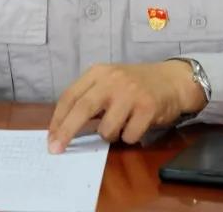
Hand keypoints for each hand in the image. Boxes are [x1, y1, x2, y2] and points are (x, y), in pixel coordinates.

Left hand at [47, 60, 205, 152]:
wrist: (172, 79)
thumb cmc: (135, 85)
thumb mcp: (109, 82)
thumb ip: (90, 98)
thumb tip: (64, 128)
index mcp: (98, 73)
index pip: (70, 96)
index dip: (58, 119)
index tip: (51, 138)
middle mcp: (112, 79)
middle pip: (82, 109)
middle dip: (66, 132)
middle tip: (56, 149)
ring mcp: (130, 93)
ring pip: (107, 129)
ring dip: (111, 135)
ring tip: (122, 124)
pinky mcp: (147, 107)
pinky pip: (129, 136)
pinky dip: (130, 137)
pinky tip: (138, 125)